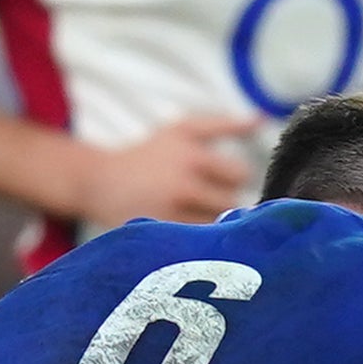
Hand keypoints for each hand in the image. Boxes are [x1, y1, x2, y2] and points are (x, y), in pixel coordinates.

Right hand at [76, 115, 260, 226]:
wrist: (101, 183)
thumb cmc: (149, 155)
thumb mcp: (182, 131)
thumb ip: (223, 125)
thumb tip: (261, 119)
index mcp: (191, 157)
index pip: (240, 175)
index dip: (236, 178)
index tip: (225, 179)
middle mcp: (182, 187)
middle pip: (232, 204)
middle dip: (226, 202)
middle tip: (210, 198)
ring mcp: (171, 215)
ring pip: (217, 226)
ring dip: (215, 223)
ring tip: (196, 215)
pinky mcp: (162, 238)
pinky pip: (197, 244)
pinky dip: (198, 240)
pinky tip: (187, 230)